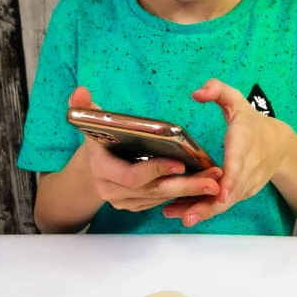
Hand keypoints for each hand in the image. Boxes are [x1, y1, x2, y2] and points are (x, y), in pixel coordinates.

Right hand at [68, 86, 222, 211]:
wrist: (89, 170)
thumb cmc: (96, 141)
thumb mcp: (88, 122)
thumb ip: (83, 108)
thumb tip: (80, 91)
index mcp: (102, 170)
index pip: (132, 176)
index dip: (156, 170)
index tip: (180, 163)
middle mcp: (112, 190)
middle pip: (153, 191)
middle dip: (185, 186)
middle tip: (212, 180)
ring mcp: (125, 201)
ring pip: (161, 199)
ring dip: (190, 191)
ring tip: (215, 180)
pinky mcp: (137, 205)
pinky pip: (161, 202)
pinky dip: (182, 195)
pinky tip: (202, 185)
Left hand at [162, 79, 291, 226]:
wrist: (280, 145)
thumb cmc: (252, 122)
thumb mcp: (236, 100)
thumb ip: (217, 90)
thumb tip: (197, 93)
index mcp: (244, 142)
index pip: (238, 162)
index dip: (230, 179)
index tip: (221, 193)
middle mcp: (248, 166)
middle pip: (229, 190)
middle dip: (209, 205)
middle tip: (188, 216)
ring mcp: (247, 182)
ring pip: (226, 201)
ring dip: (204, 211)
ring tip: (180, 217)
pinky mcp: (244, 192)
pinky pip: (225, 203)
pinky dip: (208, 210)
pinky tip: (186, 213)